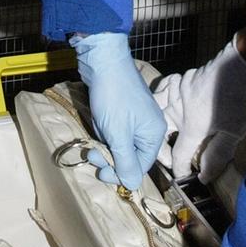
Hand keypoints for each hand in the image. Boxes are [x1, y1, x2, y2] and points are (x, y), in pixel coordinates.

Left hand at [71, 32, 165, 190]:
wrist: (104, 61)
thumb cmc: (113, 98)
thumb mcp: (118, 134)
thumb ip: (125, 162)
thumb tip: (132, 185)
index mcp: (153, 135)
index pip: (139, 166)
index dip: (120, 173)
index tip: (100, 172)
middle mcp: (149, 128)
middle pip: (130, 156)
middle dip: (109, 157)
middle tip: (91, 154)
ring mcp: (137, 118)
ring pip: (120, 143)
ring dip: (104, 142)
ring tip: (93, 133)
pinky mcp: (125, 110)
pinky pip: (116, 129)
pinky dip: (105, 129)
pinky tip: (98, 120)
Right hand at [153, 35, 245, 181]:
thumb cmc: (243, 99)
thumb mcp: (235, 133)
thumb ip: (217, 155)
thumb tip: (203, 176)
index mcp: (192, 125)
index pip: (178, 154)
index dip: (180, 169)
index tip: (183, 177)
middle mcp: (180, 108)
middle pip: (159, 130)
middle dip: (160, 146)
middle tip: (168, 156)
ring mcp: (180, 89)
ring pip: (156, 105)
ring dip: (156, 119)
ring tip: (164, 130)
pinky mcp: (185, 77)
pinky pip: (165, 88)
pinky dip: (162, 97)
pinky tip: (170, 102)